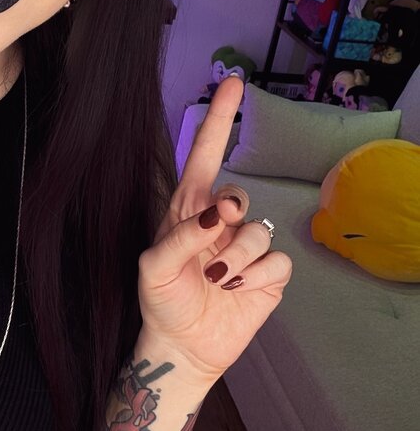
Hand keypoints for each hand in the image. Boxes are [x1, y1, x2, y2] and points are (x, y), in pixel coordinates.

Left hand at [136, 76, 292, 384]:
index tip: (233, 84)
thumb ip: (180, 236)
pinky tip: (237, 290)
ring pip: (259, 230)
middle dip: (229, 215)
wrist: (185, 347)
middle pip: (239, 194)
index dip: (219, 119)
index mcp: (188, 209)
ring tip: (216, 280)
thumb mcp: (153, 268)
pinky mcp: (269, 273)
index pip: (204, 155)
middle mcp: (220, 221)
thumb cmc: (162, 301)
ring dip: (237, 258)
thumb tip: (219, 213)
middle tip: (211, 242)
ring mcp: (246, 245)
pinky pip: (277, 260)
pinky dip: (256, 278)